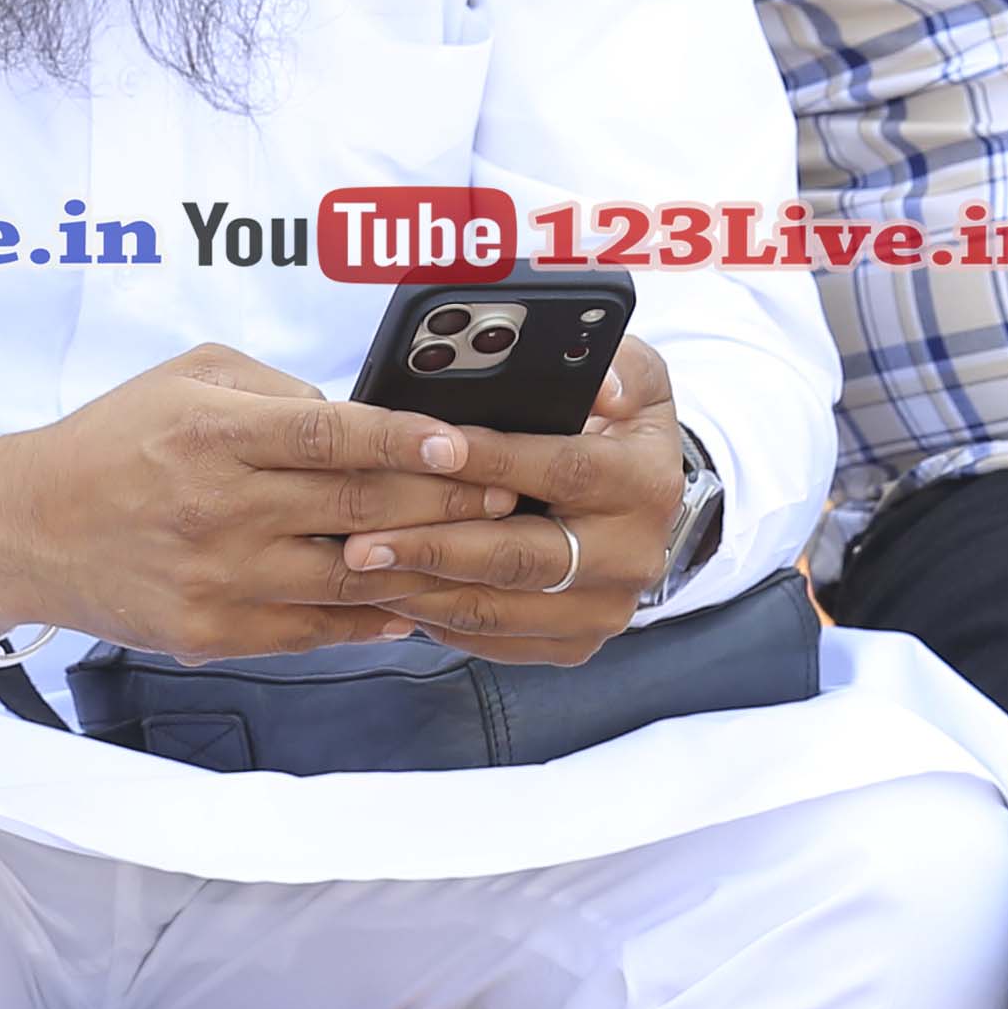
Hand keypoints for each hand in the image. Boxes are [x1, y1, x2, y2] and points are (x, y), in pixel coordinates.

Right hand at [0, 343, 520, 660]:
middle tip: (509, 494)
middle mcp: (219, 508)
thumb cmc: (117, 440)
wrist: (30, 528)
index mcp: (213, 433)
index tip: (467, 441)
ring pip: (350, 578)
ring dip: (426, 566)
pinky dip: (373, 619)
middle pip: (357, 507)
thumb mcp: (186, 381)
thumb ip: (276, 393)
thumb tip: (363, 418)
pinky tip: (415, 604)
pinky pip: (316, 632)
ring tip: (483, 554)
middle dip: (445, 501)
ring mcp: (218, 578)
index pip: (329, 433)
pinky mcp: (213, 633)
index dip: (405, 439)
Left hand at [319, 336, 692, 664]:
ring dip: (422, 590)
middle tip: (360, 539)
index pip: (562, 470)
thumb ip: (617, 365)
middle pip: (520, 556)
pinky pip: (495, 639)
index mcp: (647, 483)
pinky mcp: (575, 643)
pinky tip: (392, 591)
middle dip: (433, 546)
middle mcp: (633, 555)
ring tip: (360, 566)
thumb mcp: (635, 380)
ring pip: (499, 607)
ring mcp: (604, 608)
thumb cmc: (617, 429)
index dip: (494, 460)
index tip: (429, 448)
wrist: (643, 507)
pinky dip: (439, 619)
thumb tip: (602, 385)